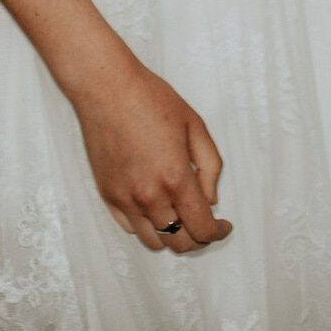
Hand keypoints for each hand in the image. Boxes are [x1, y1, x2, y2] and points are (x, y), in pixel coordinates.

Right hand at [69, 52, 231, 252]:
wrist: (107, 87)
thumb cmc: (150, 99)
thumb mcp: (194, 125)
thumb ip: (210, 167)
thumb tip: (210, 200)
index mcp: (176, 179)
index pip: (202, 229)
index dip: (218, 232)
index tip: (224, 226)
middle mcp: (150, 197)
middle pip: (180, 243)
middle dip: (198, 238)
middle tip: (204, 223)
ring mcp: (126, 199)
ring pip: (155, 242)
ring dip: (172, 235)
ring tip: (179, 215)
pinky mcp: (107, 196)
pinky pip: (131, 228)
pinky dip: (147, 226)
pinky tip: (155, 207)